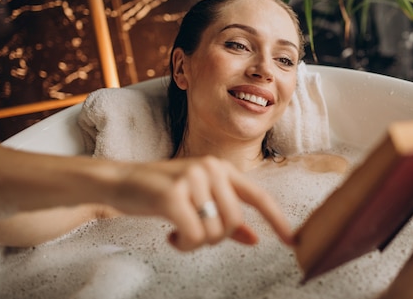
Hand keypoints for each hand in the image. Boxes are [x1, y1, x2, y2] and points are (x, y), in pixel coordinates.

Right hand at [107, 156, 292, 250]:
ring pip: (214, 231)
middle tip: (192, 234)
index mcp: (222, 168)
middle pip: (234, 221)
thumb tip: (255, 239)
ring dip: (195, 242)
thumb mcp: (197, 200)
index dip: (277, 219)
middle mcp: (211, 168)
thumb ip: (227, 218)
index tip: (293, 241)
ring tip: (177, 231)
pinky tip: (169, 235)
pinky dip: (184, 244)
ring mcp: (193, 178)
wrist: (119, 182)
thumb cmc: (160, 193)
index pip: (258, 196)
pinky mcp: (173, 194)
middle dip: (216, 237)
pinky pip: (194, 235)